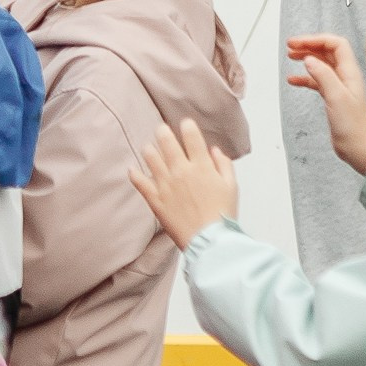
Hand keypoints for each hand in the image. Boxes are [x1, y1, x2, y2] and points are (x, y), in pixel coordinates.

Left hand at [129, 117, 240, 245]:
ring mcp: (165, 184)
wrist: (209, 241)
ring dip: (149, 149)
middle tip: (162, 130)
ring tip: (150, 149)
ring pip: (150, 156)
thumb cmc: (222, 215)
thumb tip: (213, 150)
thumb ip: (224, 164)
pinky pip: (139, 181)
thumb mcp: (232, 186)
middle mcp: (181, 171)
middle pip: (165, 140)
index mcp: (202, 166)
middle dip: (163, 131)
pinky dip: (134, 173)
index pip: (191, 135)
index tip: (186, 124)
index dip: (187, 125)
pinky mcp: (155, 199)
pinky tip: (133, 169)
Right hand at [286, 31, 365, 175]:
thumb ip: (323, 76)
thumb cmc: (352, 127)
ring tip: (291, 56)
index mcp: (350, 73)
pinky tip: (293, 80)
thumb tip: (309, 59)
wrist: (358, 148)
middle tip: (290, 46)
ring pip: (321, 64)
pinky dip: (304, 77)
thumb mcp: (336, 97)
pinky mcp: (333, 97)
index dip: (316, 40)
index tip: (297, 43)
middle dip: (309, 45)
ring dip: (306, 58)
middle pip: (327, 51)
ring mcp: (339, 86)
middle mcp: (345, 76)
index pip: (335, 44)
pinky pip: (317, 80)